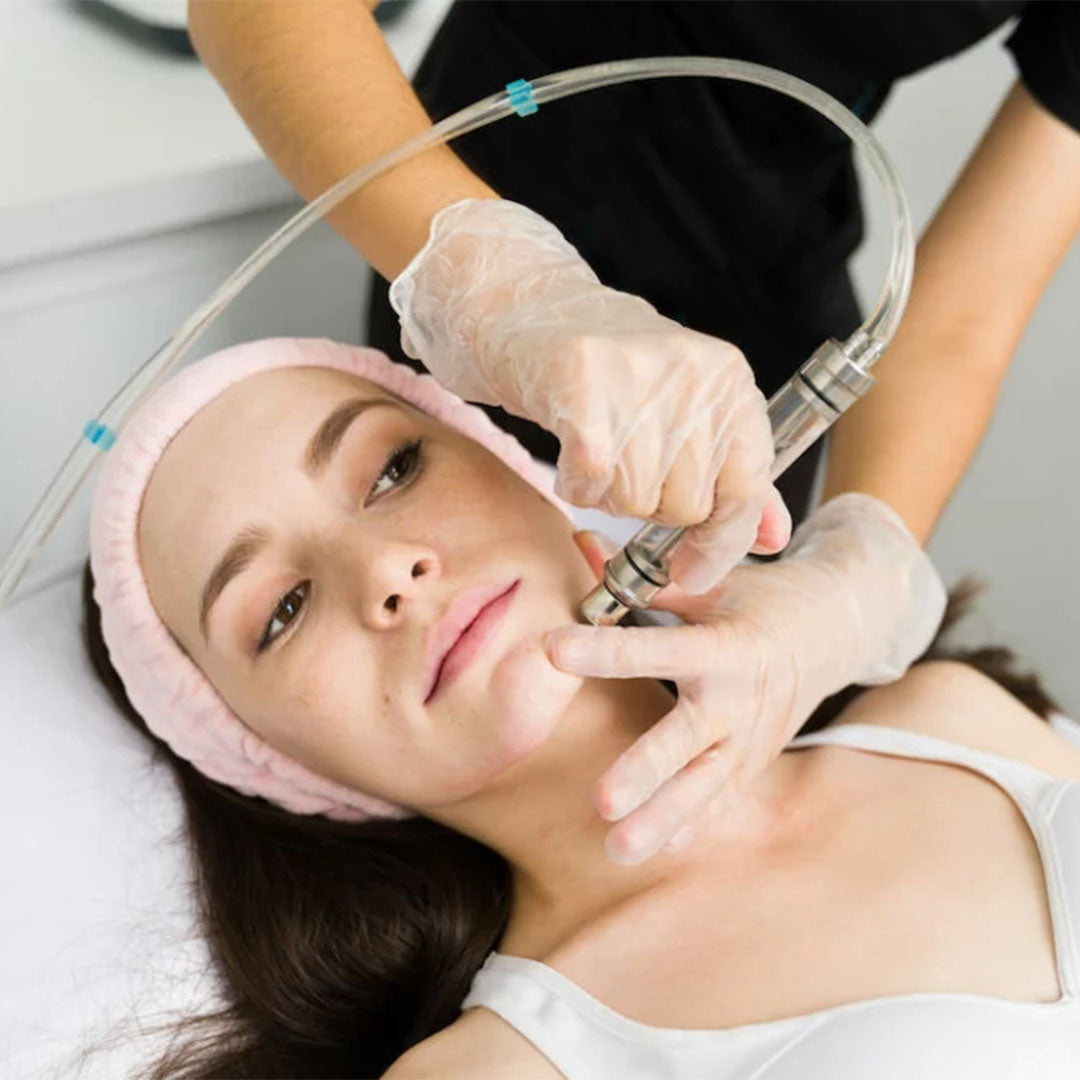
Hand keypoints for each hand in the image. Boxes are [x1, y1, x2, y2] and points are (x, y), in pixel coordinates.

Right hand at [390, 198, 789, 592]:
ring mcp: (640, 377)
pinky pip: (590, 482)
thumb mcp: (690, 413)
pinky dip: (576, 486)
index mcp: (731, 381)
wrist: (531, 306)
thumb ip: (735, 476)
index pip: (748, 486)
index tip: (694, 570)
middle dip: (652, 505)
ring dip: (609, 495)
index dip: (724, 541)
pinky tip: (571, 460)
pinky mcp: (582, 385)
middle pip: (687, 505)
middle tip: (626, 465)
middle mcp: (695, 375)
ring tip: (598, 450)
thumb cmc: (613, 371)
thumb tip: (775, 538)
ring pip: (637, 501)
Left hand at [543, 494, 945, 864]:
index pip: (658, 649)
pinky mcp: (754, 764)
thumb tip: (580, 541)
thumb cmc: (765, 602)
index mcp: (726, 646)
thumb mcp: (713, 585)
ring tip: (618, 849)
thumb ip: (646, 580)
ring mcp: (750, 740)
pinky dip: (690, 827)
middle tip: (601, 803)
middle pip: (688, 742)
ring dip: (662, 821)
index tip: (552, 648)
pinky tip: (654, 850)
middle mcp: (739, 700)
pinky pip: (720, 802)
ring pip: (704, 789)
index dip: (604, 649)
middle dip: (645, 773)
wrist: (836, 631)